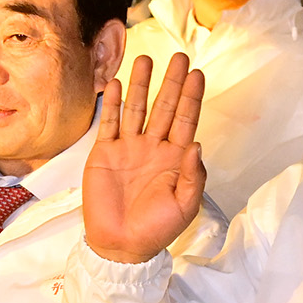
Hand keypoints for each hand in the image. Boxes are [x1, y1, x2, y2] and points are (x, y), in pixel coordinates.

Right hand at [79, 52, 206, 265]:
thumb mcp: (186, 205)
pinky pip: (110, 123)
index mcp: (176, 159)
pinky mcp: (105, 153)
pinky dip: (114, 104)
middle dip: (171, 82)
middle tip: (179, 57)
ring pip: (137, 109)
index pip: (186, 120)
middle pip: (164, 107)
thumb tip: (196, 144)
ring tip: (146, 59)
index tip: (197, 74)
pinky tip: (118, 84)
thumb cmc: (156, 229)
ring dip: (143, 85)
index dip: (191, 97)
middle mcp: (153, 148)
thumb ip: (194, 175)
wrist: (120, 245)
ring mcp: (129, 148)